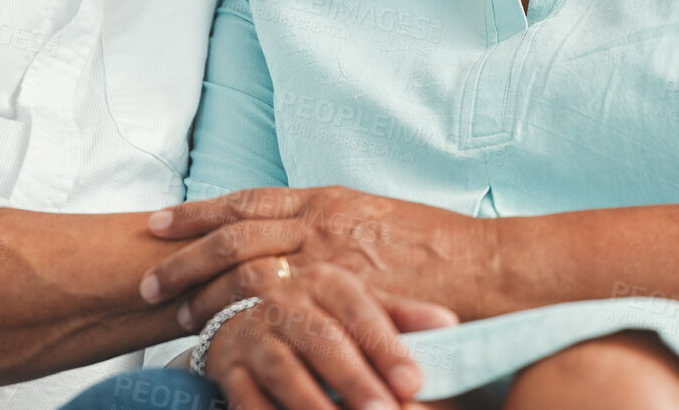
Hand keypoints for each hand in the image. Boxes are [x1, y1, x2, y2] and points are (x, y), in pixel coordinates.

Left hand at [141, 187, 489, 330]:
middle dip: (185, 257)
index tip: (159, 222)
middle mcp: (323, 224)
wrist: (490, 267)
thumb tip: (296, 234)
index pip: (248, 201)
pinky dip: (248, 325)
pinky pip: (285, 313)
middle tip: (146, 279)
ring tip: (172, 316)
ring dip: (205, 294)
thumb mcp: (376, 215)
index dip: (199, 212)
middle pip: (234, 235)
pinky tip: (223, 343)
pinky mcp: (347, 302)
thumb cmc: (439, 245)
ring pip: (248, 271)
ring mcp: (334, 264)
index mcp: (328, 200)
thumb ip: (331, 224)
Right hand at [202, 265, 455, 409]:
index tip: (415, 381)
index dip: (387, 347)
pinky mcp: (228, 368)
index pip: (361, 311)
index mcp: (326, 281)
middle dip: (354, 380)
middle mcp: (285, 301)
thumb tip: (450, 325)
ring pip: (283, 371)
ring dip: (312, 404)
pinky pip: (246, 397)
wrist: (244, 321)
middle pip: (322, 341)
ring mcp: (253, 334)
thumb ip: (402, 318)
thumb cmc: (319, 319)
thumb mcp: (360, 308)